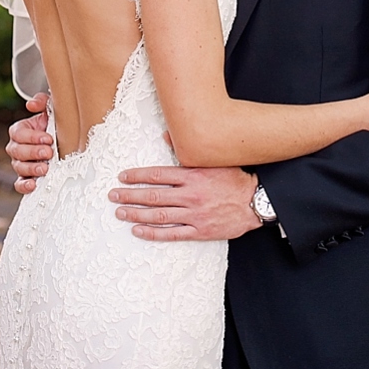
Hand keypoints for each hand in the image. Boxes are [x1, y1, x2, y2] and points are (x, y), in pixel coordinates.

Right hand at [6, 93, 53, 192]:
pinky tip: (34, 185)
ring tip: (45, 169)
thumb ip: (42, 102)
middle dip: (33, 152)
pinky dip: (24, 186)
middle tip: (48, 152)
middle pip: (17, 151)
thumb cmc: (53, 124)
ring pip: (18, 167)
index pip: (18, 133)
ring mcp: (20, 164)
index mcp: (19, 130)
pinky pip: (19, 184)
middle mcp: (16, 148)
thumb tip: (31, 104)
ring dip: (31, 169)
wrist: (60, 140)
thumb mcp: (50, 110)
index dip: (32, 136)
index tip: (48, 138)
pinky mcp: (25, 178)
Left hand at [109, 163, 259, 241]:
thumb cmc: (233, 178)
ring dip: (137, 214)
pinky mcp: (200, 231)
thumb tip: (166, 134)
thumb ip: (187, 149)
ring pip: (159, 215)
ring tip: (120, 213)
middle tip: (113, 196)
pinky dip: (153, 233)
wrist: (255, 202)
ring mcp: (194, 214)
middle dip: (130, 195)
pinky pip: (172, 234)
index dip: (137, 176)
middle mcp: (190, 195)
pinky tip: (138, 231)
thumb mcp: (212, 158)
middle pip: (153, 196)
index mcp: (192, 175)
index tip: (122, 177)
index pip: (158, 175)